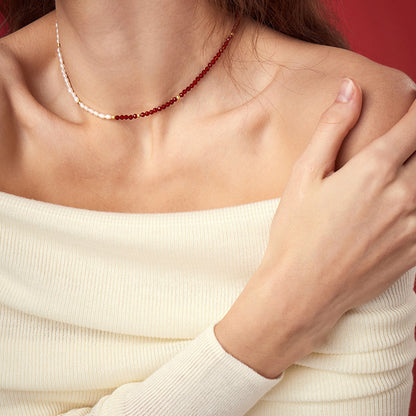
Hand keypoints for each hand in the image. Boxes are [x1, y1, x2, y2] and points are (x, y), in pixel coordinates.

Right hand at [215, 78, 415, 378]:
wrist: (300, 291)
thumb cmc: (296, 232)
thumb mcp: (304, 175)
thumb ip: (332, 128)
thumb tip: (350, 88)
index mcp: (372, 171)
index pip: (415, 125)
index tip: (414, 104)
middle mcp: (402, 196)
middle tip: (406, 142)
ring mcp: (414, 226)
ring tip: (397, 176)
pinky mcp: (415, 251)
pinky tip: (400, 204)